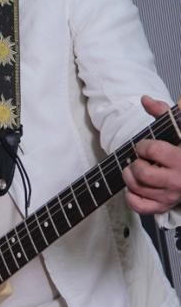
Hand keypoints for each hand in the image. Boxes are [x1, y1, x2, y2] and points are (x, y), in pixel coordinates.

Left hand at [123, 95, 180, 214]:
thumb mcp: (180, 129)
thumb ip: (163, 112)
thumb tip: (145, 99)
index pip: (152, 151)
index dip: (143, 146)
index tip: (144, 146)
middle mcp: (177, 180)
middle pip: (142, 173)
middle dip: (135, 163)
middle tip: (138, 159)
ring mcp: (170, 196)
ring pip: (137, 188)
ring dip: (129, 177)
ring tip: (134, 170)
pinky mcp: (164, 206)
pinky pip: (140, 206)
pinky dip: (131, 197)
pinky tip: (133, 187)